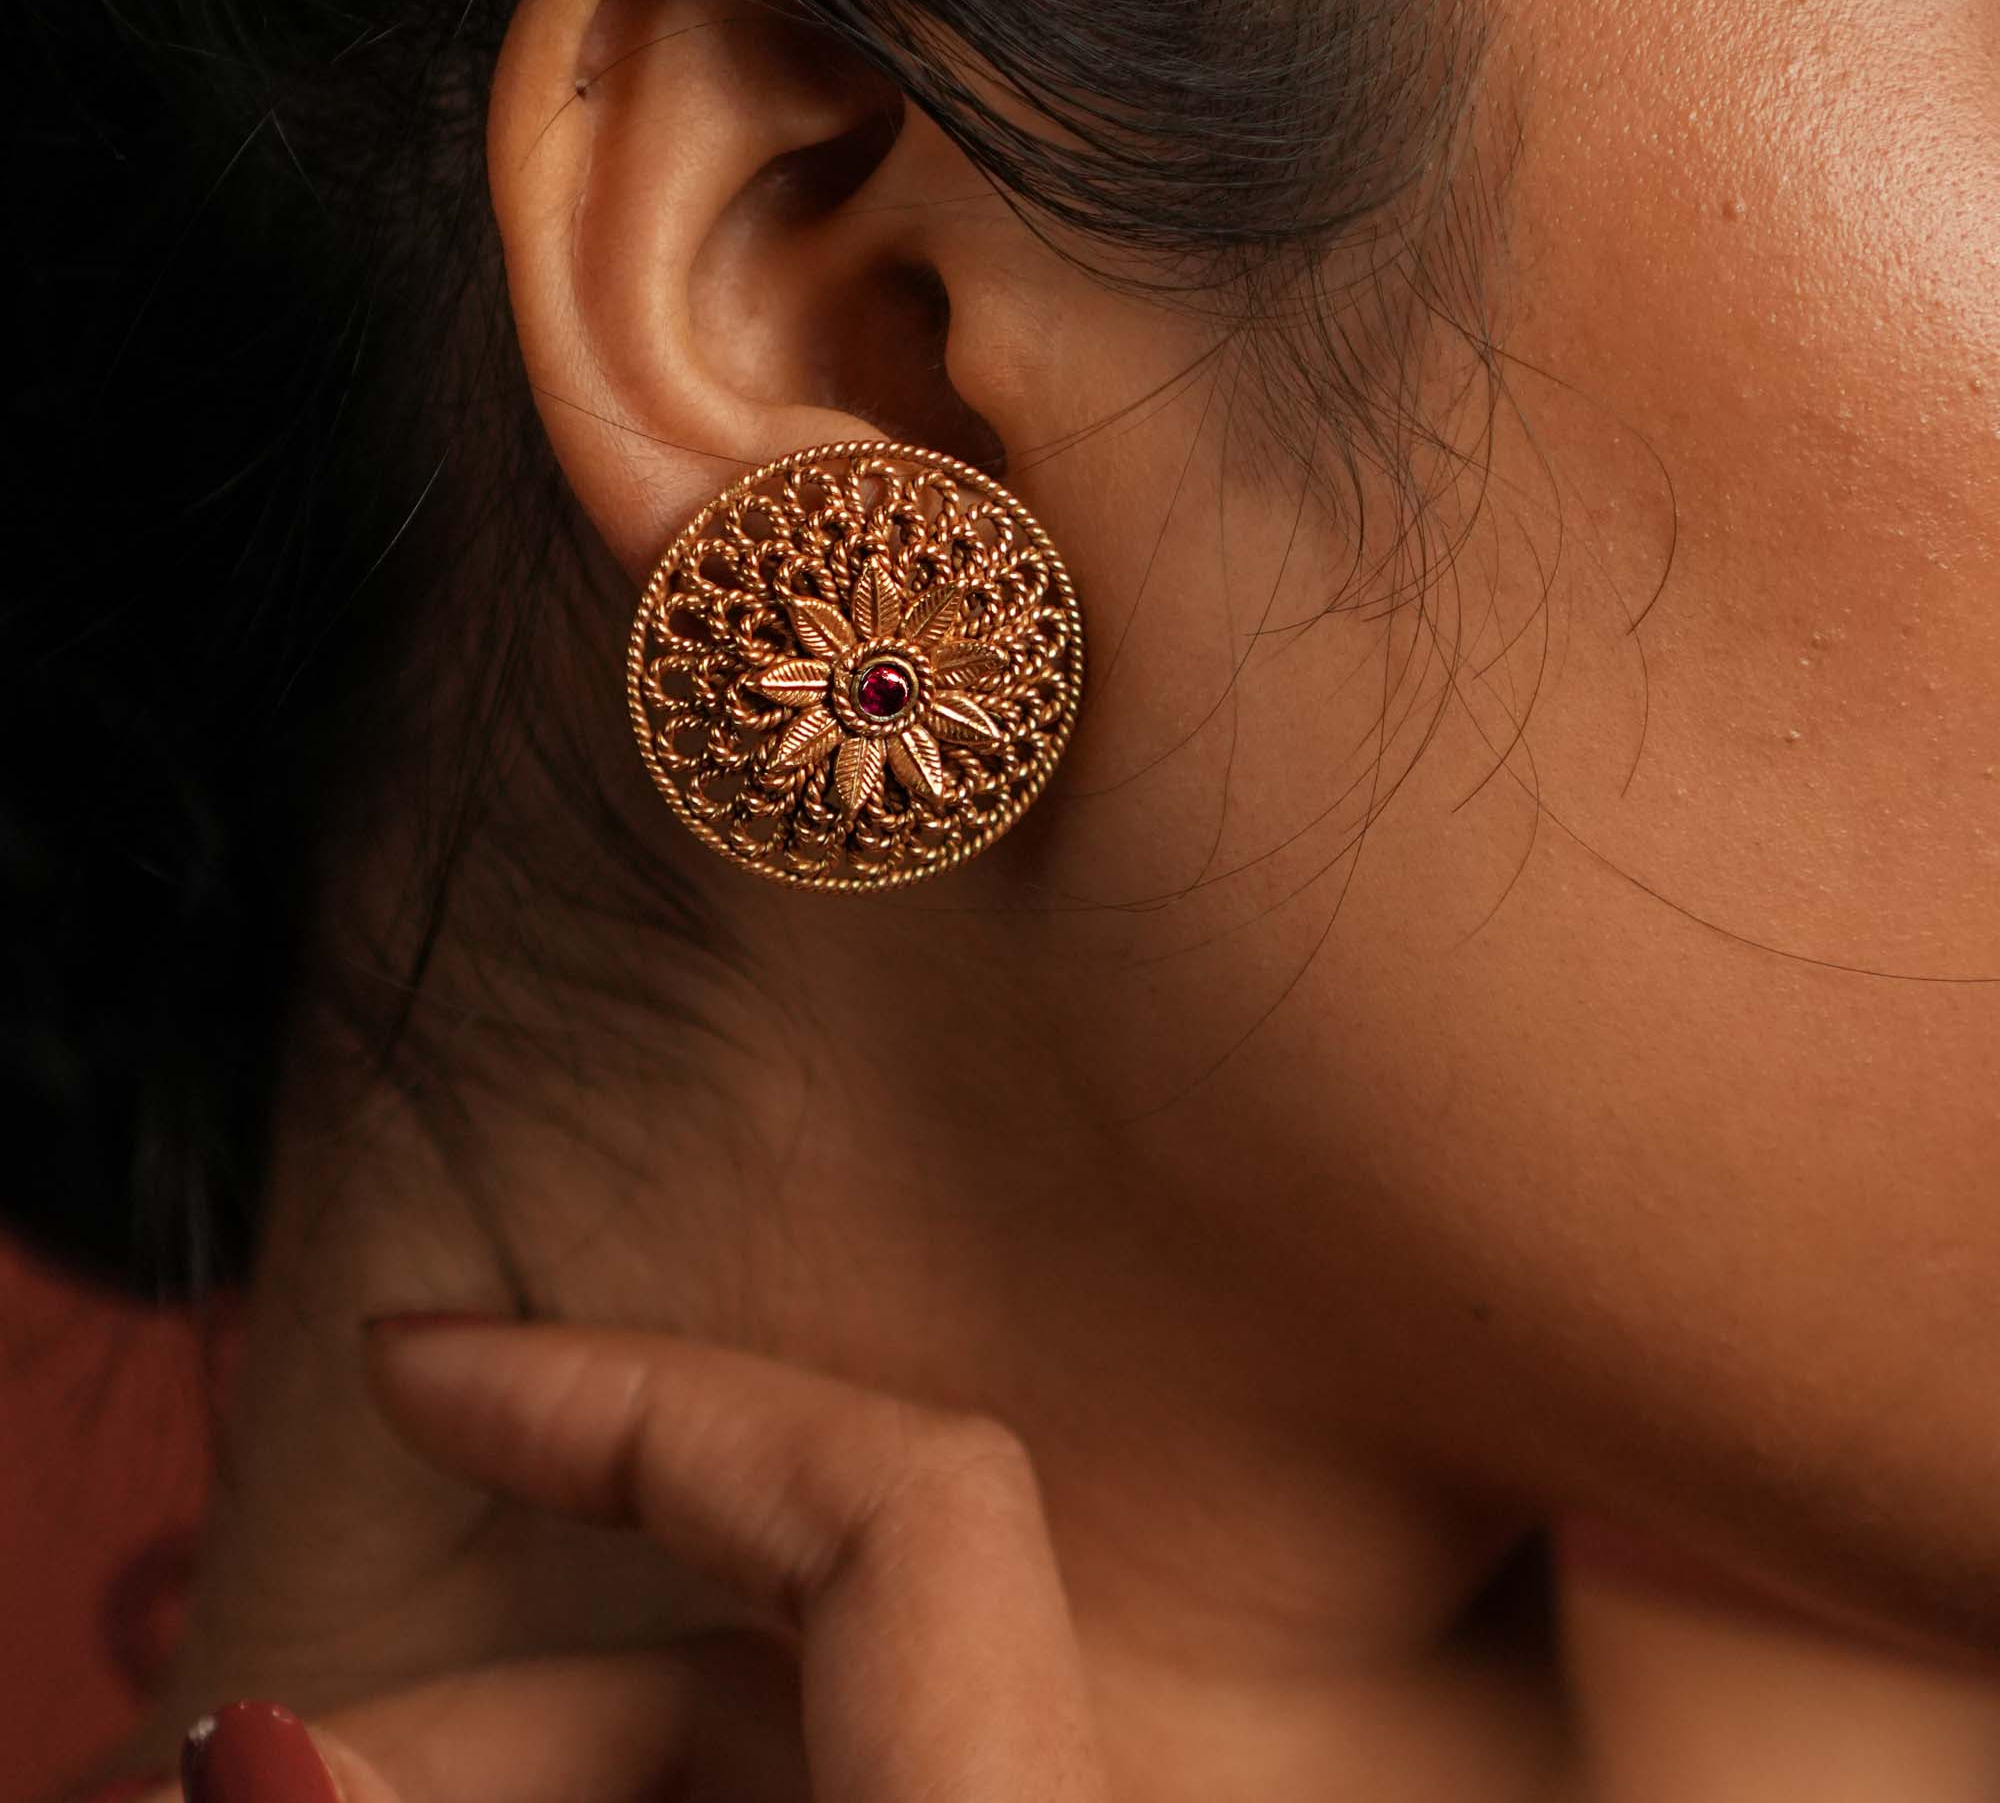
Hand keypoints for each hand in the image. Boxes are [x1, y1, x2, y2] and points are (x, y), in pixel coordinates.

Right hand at [158, 1317, 1109, 1802]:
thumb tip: (266, 1747)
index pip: (895, 1497)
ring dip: (564, 1769)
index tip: (415, 1364)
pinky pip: (872, 1792)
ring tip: (349, 1798)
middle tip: (263, 1763)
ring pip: (811, 1738)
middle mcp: (1138, 1792)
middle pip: (800, 1638)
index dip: (633, 1398)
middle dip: (504, 1699)